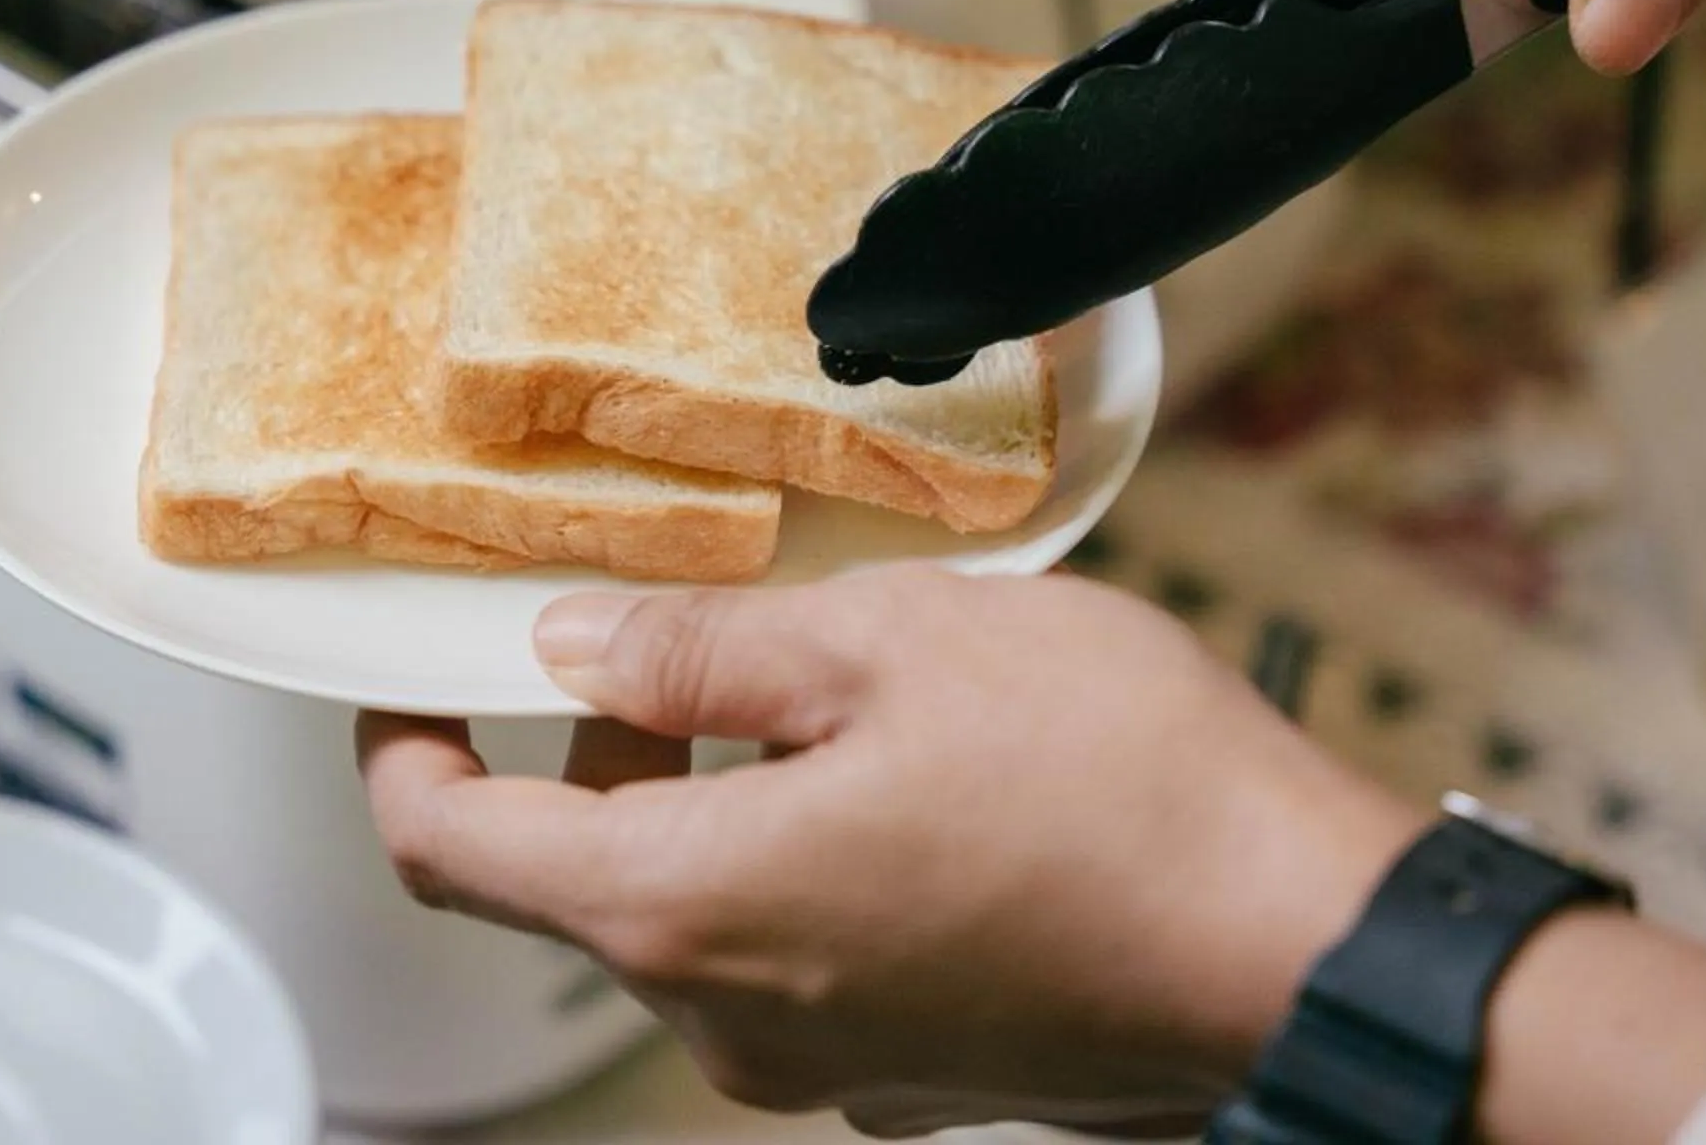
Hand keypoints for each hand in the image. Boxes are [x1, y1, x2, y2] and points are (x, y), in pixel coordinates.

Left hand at [357, 566, 1420, 1135]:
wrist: (1306, 947)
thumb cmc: (1120, 790)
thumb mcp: (892, 644)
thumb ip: (703, 651)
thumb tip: (574, 648)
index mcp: (684, 910)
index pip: (446, 851)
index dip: (399, 754)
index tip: (406, 679)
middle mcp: (730, 1020)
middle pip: (575, 885)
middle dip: (585, 757)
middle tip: (654, 633)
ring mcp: (826, 1065)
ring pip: (695, 917)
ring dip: (705, 804)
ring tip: (816, 680)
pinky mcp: (913, 1072)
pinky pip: (797, 958)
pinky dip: (796, 861)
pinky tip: (903, 773)